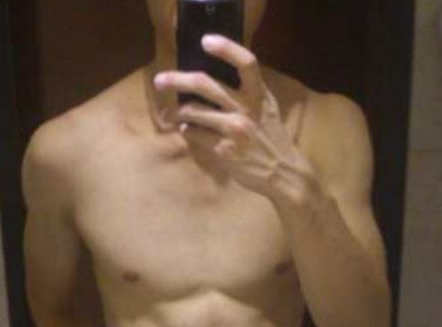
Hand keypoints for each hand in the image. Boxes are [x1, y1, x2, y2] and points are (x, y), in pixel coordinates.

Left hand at [153, 35, 318, 201]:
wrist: (282, 172)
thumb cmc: (271, 137)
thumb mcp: (266, 108)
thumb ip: (248, 91)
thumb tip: (215, 76)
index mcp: (259, 94)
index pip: (246, 62)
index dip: (225, 48)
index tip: (205, 41)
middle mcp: (247, 109)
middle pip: (205, 84)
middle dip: (177, 80)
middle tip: (159, 80)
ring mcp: (234, 130)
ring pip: (194, 111)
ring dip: (180, 111)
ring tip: (176, 113)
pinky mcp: (224, 150)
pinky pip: (196, 135)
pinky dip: (188, 131)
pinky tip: (188, 130)